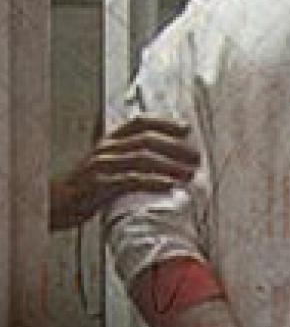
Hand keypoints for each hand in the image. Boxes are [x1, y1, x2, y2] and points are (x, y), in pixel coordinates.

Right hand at [50, 116, 199, 229]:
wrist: (57, 203)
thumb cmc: (88, 186)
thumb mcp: (109, 164)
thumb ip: (132, 157)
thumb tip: (169, 158)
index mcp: (110, 140)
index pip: (140, 122)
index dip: (165, 123)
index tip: (186, 129)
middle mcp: (106, 148)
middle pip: (147, 140)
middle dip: (175, 148)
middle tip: (195, 158)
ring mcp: (101, 165)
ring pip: (142, 159)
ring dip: (170, 166)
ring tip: (188, 174)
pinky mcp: (99, 184)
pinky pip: (131, 180)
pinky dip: (154, 182)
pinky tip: (170, 186)